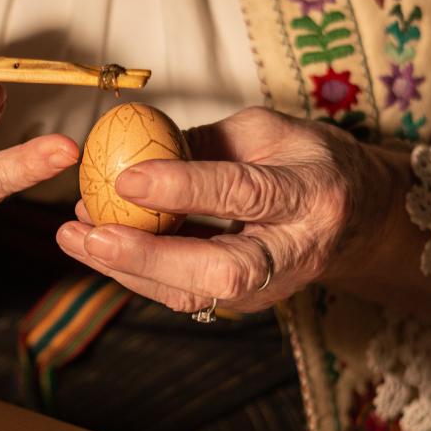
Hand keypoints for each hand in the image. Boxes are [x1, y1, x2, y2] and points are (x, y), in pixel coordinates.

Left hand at [56, 107, 394, 313]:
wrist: (358, 219)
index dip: (183, 187)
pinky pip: (183, 292)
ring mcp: (269, 286)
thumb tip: (136, 148)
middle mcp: (293, 250)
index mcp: (309, 194)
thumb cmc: (309, 161)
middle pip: (221, 270)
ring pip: (194, 293)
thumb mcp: (269, 130)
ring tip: (72, 236)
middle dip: (148, 257)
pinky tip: (94, 242)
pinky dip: (134, 270)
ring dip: (127, 269)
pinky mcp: (242, 300)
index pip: (243, 193)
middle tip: (91, 234)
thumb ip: (207, 142)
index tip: (126, 178)